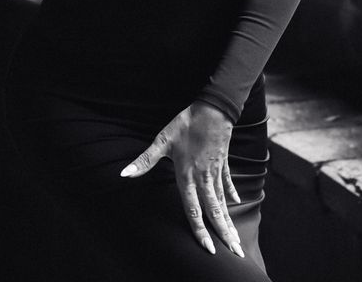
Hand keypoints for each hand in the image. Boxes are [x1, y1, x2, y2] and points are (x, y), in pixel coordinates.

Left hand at [119, 101, 244, 257]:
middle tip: (235, 253)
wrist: (213, 109)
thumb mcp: (162, 141)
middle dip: (224, 234)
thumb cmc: (186, 124)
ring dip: (229, 221)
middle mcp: (203, 178)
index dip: (200, 231)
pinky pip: (227, 182)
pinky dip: (232, 193)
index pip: (194, 211)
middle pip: (214, 212)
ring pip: (223, 202)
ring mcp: (215, 171)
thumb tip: (124, 174)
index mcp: (188, 176)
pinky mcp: (222, 162)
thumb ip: (145, 161)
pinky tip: (236, 203)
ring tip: (237, 239)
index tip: (209, 250)